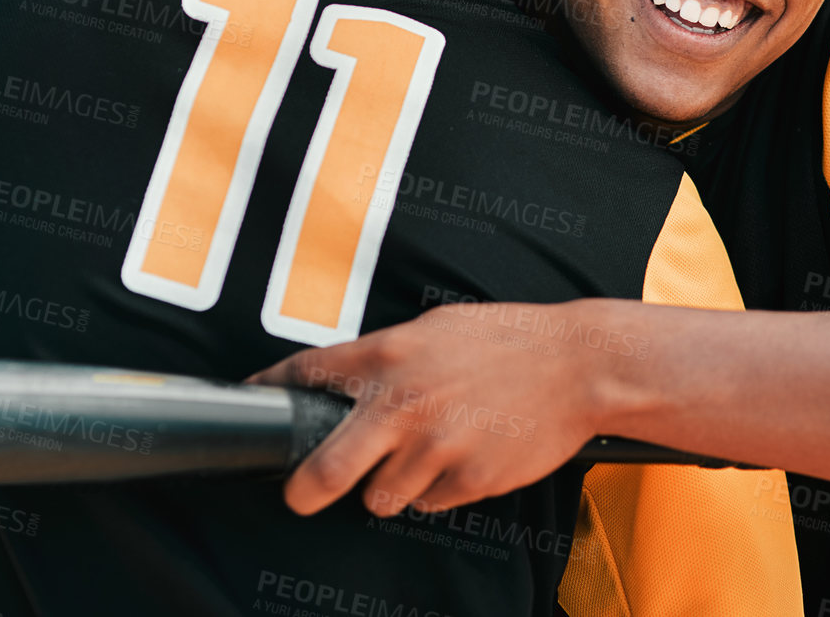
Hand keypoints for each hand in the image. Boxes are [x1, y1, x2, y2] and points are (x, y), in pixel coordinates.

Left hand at [247, 301, 613, 517]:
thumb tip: (343, 382)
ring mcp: (436, 447)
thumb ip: (386, 357)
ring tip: (423, 451)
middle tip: (300, 494)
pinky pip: (431, 501)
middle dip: (304, 490)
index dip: (269, 390)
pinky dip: (437, 487)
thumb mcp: (435, 328)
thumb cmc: (508, 339)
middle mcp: (403, 403)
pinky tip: (462, 453)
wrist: (579, 365)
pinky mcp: (468, 480)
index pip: (307, 374)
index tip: (250, 402)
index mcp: (389, 355)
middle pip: (326, 470)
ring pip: (381, 495)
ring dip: (391, 483)